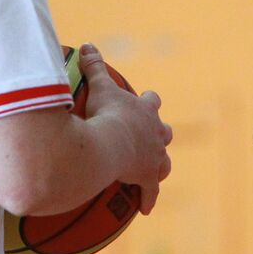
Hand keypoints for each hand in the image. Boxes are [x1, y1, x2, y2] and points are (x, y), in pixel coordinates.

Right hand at [79, 42, 172, 213]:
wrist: (110, 142)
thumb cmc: (105, 113)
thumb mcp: (100, 87)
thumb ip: (94, 66)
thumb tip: (87, 45)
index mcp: (146, 111)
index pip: (153, 103)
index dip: (150, 103)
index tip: (148, 103)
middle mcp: (156, 133)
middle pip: (164, 132)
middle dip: (160, 134)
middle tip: (153, 138)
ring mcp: (154, 156)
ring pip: (164, 161)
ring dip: (159, 164)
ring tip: (155, 171)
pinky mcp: (148, 177)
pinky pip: (151, 191)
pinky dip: (149, 198)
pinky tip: (146, 208)